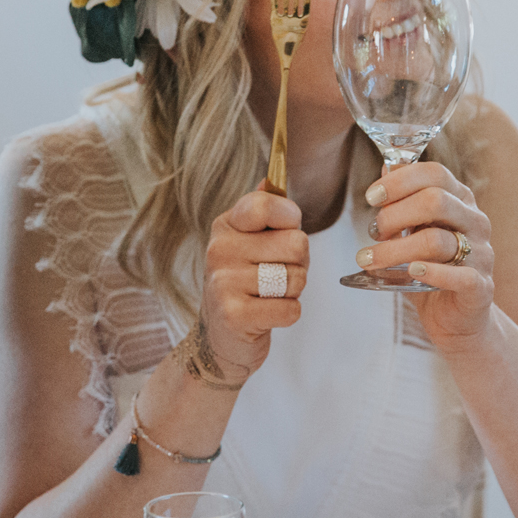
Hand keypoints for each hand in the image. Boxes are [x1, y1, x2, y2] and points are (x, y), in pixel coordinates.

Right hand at [197, 182, 309, 382]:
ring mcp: (223, 283)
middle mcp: (219, 249)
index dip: (290, 219)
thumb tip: (270, 179)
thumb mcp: (248, 243)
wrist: (220, 338)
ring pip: (296, 277)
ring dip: (292, 291)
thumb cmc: (245, 284)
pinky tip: (267, 315)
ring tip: (269, 295)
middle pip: (297, 243)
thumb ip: (261, 211)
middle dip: (298, 263)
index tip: (283, 232)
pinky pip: (291, 309)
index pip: (267, 205)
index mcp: (226, 225)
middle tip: (276, 274)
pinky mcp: (234, 316)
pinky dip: (288, 314)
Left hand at [356, 161, 494, 345]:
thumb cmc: (431, 269)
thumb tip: (386, 165)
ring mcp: (482, 255)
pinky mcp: (481, 287)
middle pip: (436, 201)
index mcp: (461, 201)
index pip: (435, 174)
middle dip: (395, 214)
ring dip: (395, 250)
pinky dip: (431, 272)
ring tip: (368, 260)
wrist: (457, 319)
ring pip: (437, 241)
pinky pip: (460, 275)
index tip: (372, 197)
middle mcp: (476, 222)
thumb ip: (403, 201)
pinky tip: (411, 271)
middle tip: (373, 231)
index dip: (400, 180)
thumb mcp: (414, 231)